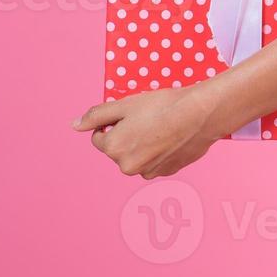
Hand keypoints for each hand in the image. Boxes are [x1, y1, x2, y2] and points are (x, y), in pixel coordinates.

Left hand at [71, 86, 222, 178]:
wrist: (200, 115)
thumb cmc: (163, 106)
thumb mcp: (126, 104)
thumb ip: (96, 115)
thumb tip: (75, 125)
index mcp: (113, 148)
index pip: (99, 136)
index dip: (114, 122)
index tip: (132, 114)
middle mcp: (127, 166)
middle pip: (118, 148)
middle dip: (127, 135)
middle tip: (148, 119)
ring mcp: (148, 172)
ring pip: (137, 156)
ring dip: (143, 144)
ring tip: (162, 127)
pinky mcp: (167, 172)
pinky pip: (155, 162)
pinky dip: (159, 151)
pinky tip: (172, 136)